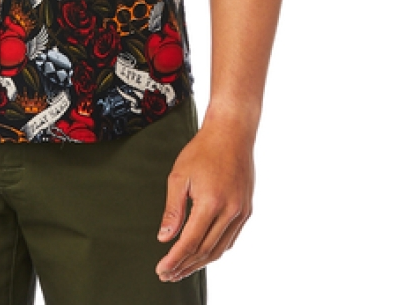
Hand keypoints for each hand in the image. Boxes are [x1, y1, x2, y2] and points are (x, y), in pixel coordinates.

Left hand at [155, 117, 253, 282]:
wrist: (232, 133)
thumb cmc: (203, 150)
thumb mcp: (179, 176)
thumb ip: (173, 209)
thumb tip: (165, 238)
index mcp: (211, 202)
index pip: (190, 242)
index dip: (175, 259)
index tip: (161, 269)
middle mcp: (230, 211)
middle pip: (205, 250)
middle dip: (185, 266)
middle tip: (168, 274)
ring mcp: (241, 212)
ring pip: (220, 249)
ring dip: (200, 263)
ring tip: (182, 269)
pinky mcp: (246, 210)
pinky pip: (230, 238)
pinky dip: (215, 250)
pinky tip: (203, 253)